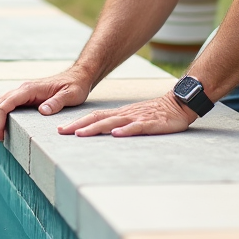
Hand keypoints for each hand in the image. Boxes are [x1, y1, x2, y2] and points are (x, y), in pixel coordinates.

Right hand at [0, 68, 90, 141]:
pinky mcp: (26, 96)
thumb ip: (56, 102)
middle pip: (0, 103)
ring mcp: (24, 92)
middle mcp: (24, 89)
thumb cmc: (75, 86)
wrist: (78, 77)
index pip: (7, 103)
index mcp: (31, 89)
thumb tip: (42, 111)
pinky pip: (9, 104)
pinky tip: (4, 126)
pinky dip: (2, 114)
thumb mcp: (70, 95)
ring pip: (1, 103)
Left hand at [57, 94, 196, 137]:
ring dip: (95, 128)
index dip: (77, 122)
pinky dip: (125, 131)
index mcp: (119, 114)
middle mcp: (124, 114)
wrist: (178, 104)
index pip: (94, 116)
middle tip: (62, 132)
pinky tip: (116, 135)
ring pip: (112, 123)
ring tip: (81, 134)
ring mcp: (136, 118)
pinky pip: (136, 127)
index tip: (61, 129)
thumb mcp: (133, 118)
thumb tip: (101, 133)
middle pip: (98, 118)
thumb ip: (119, 124)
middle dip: (79, 126)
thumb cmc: (155, 114)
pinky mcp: (150, 123)